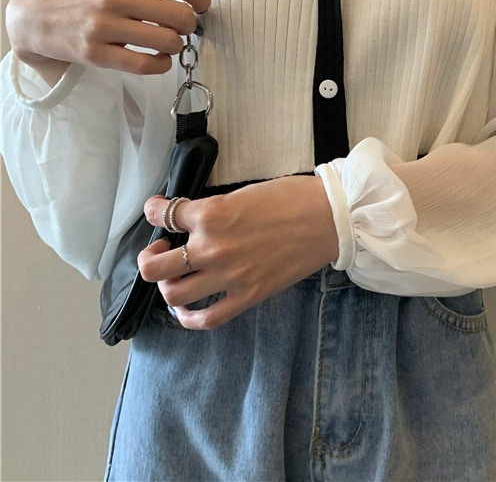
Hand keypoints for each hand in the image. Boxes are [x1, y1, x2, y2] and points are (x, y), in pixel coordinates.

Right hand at [7, 0, 210, 75]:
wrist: (35, 12)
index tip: (200, 6)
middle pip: (181, 16)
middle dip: (190, 25)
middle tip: (182, 27)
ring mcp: (105, 26)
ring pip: (168, 42)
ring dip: (176, 45)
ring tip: (166, 42)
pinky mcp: (97, 54)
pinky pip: (146, 65)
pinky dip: (161, 64)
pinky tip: (158, 59)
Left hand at [138, 175, 337, 330]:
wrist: (329, 218)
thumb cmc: (291, 197)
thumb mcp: (243, 193)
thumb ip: (213, 208)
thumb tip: (192, 218)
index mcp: (211, 213)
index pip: (163, 215)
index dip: (154, 211)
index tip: (157, 210)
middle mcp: (212, 247)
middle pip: (155, 266)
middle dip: (150, 257)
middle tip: (162, 250)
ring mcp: (228, 276)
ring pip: (172, 293)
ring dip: (167, 284)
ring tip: (177, 276)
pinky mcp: (247, 295)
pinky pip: (206, 318)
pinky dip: (188, 317)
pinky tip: (187, 308)